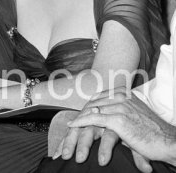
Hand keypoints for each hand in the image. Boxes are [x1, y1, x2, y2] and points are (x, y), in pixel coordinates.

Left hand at [56, 87, 175, 170]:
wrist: (167, 141)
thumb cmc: (151, 131)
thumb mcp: (132, 114)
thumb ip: (116, 110)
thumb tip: (99, 114)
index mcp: (123, 93)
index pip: (97, 98)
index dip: (85, 107)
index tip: (77, 115)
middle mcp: (120, 96)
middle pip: (92, 103)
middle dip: (79, 114)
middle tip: (69, 125)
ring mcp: (118, 106)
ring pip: (90, 111)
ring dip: (78, 121)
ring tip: (69, 128)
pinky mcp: (117, 119)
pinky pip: (93, 119)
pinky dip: (80, 123)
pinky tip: (72, 126)